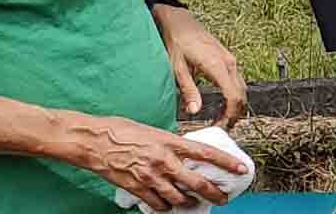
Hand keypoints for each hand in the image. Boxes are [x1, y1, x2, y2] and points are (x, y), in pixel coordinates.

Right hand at [61, 113, 251, 210]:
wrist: (94, 141)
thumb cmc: (121, 130)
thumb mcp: (152, 131)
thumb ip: (170, 142)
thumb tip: (184, 152)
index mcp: (169, 142)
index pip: (205, 153)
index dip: (226, 162)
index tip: (241, 168)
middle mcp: (163, 161)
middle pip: (197, 183)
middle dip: (215, 194)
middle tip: (223, 198)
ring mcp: (150, 177)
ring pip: (179, 198)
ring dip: (190, 202)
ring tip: (194, 202)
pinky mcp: (138, 188)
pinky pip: (159, 205)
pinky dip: (166, 207)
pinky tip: (169, 204)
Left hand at [155, 4, 247, 127]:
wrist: (179, 20)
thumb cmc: (176, 42)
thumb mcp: (177, 68)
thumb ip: (187, 90)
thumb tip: (194, 112)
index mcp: (217, 66)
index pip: (233, 96)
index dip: (229, 115)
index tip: (219, 127)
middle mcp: (228, 63)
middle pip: (241, 95)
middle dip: (234, 114)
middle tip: (220, 129)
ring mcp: (230, 60)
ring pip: (241, 89)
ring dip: (235, 106)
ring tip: (221, 120)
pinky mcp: (227, 59)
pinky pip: (237, 81)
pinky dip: (233, 96)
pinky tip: (221, 105)